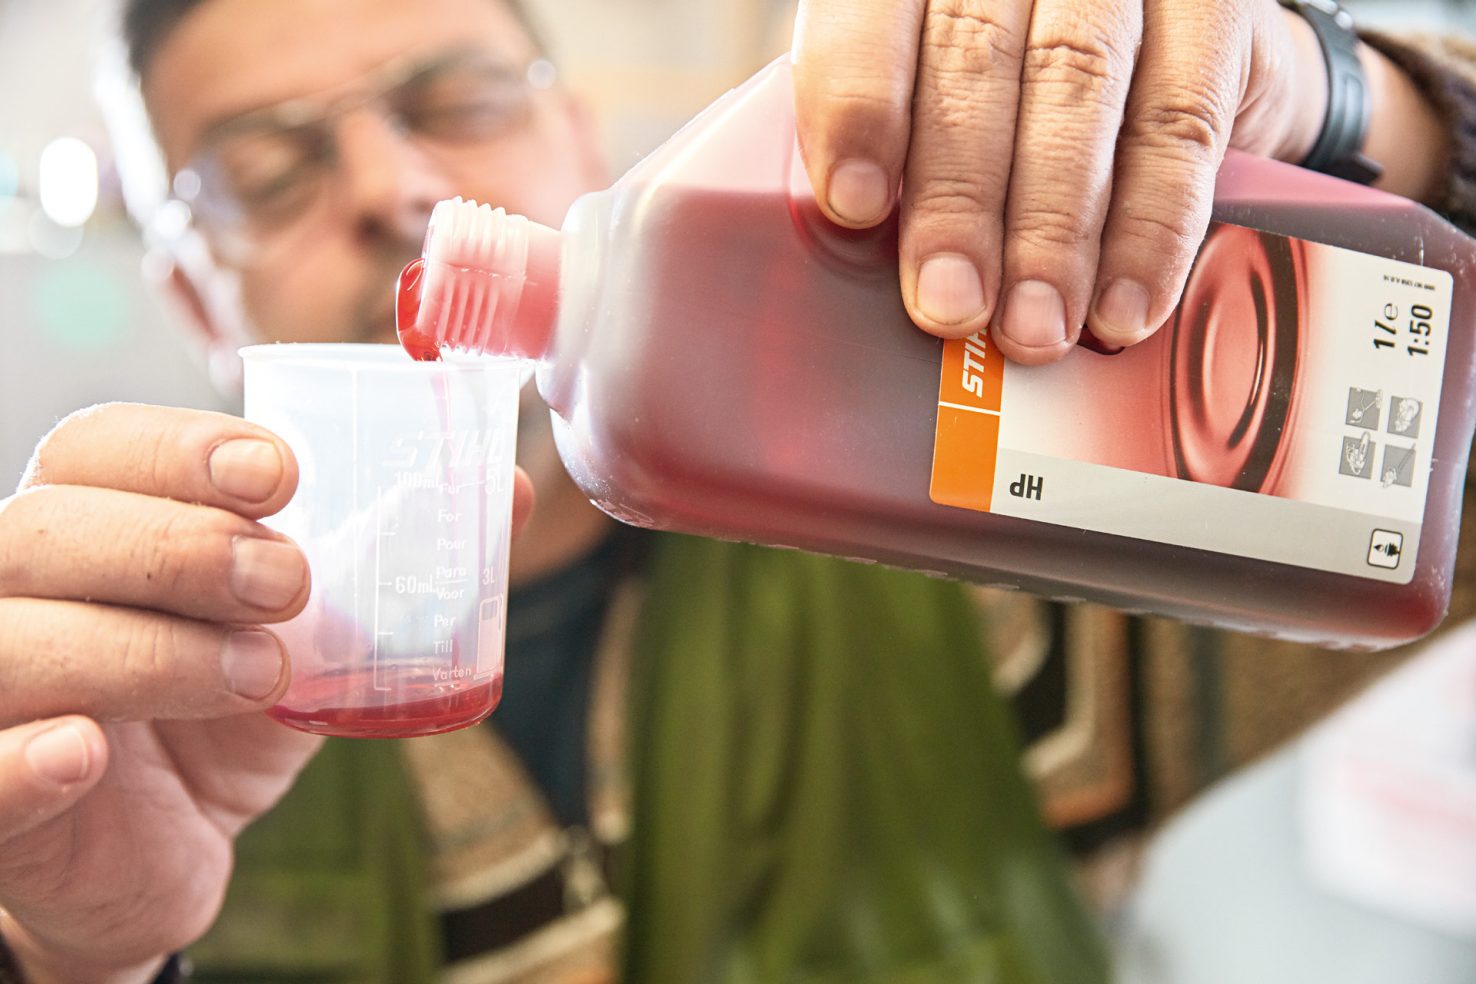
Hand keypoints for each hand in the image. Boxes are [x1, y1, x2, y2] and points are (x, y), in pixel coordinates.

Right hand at [0, 404, 532, 982]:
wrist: (168, 843)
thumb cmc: (227, 709)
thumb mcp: (313, 631)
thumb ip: (386, 562)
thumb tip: (505, 490)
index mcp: (95, 522)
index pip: (102, 448)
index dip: (182, 449)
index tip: (282, 474)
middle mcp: (23, 589)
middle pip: (52, 529)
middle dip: (181, 547)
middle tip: (288, 581)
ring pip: (22, 640)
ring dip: (147, 651)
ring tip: (261, 674)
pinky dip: (27, 758)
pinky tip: (89, 752)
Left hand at [791, 0, 1327, 362]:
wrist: (1165, 57)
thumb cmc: (1010, 99)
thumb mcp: (934, 108)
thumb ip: (893, 156)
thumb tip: (855, 261)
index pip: (870, 14)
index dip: (858, 106)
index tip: (853, 204)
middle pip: (973, 55)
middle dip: (958, 198)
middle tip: (952, 305)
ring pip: (1079, 85)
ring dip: (1052, 228)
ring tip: (1034, 325)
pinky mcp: (1215, 13)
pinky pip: (1183, 124)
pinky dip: (1152, 230)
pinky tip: (1124, 306)